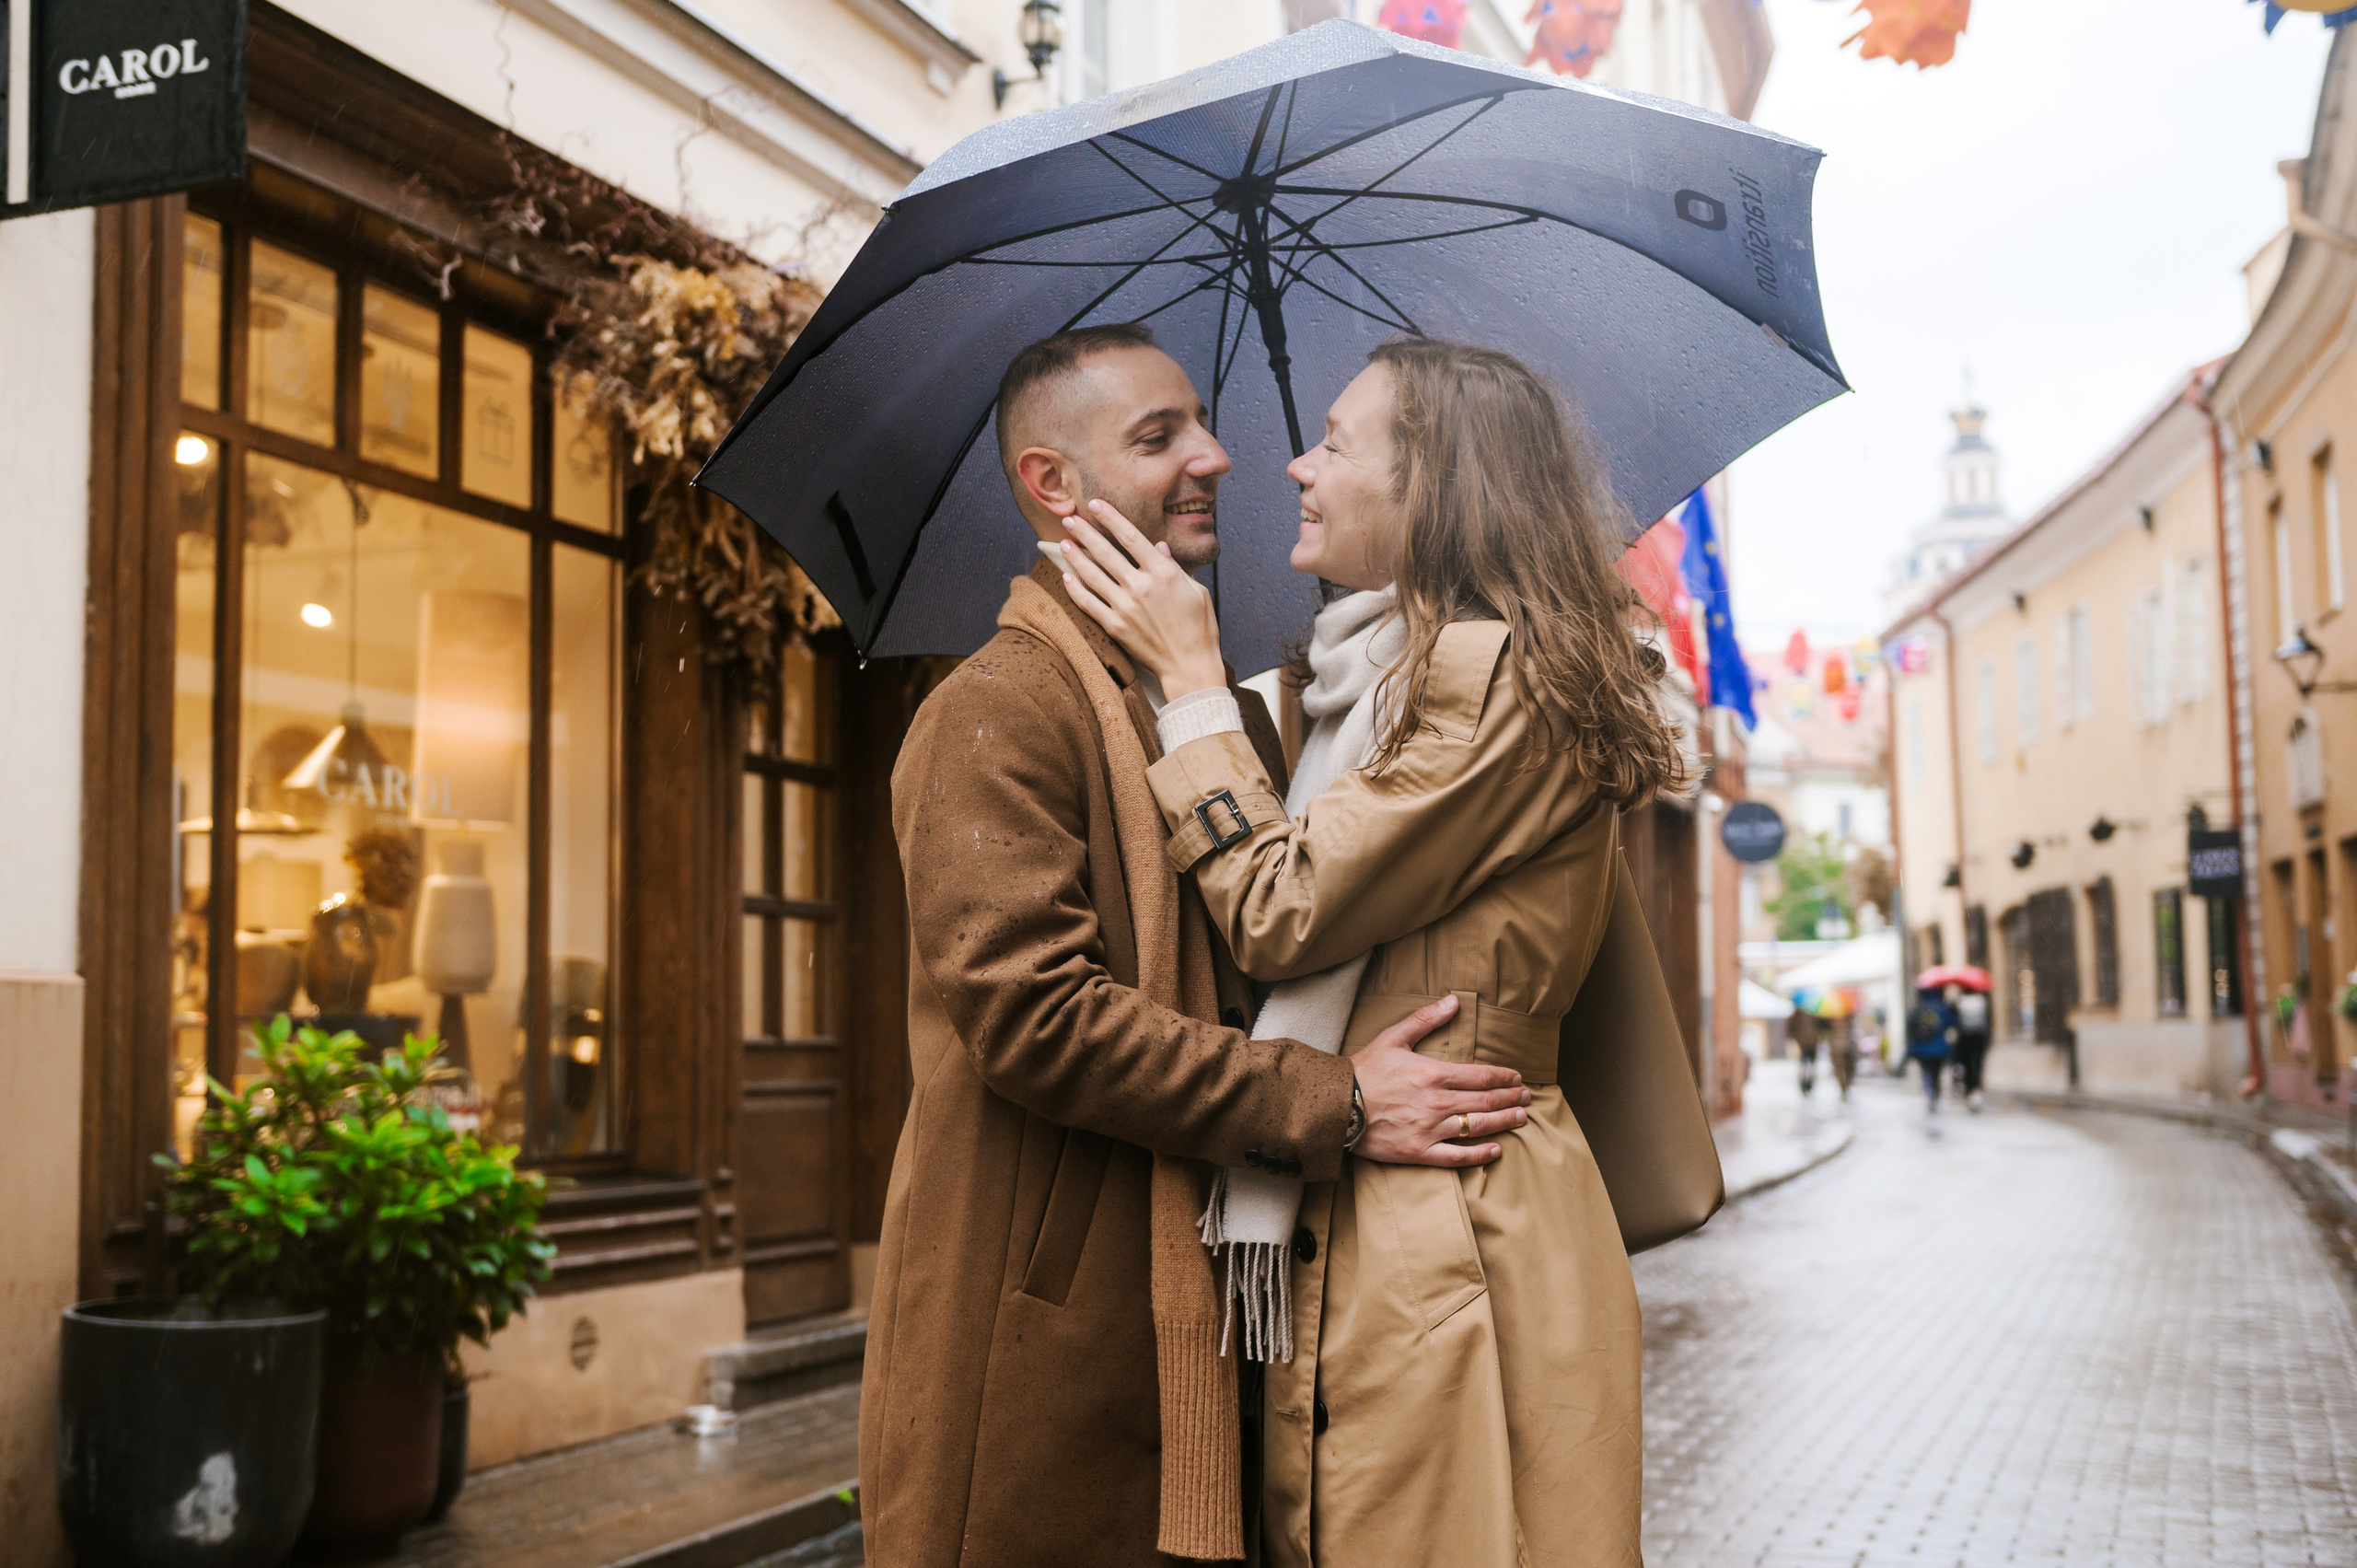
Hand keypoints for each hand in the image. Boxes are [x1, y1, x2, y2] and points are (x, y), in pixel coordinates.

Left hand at [1057, 501, 1227, 698]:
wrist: (1190, 665)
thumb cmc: (1199, 627)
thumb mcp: (1196, 590)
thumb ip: (1174, 567)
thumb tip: (1158, 546)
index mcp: (1163, 573)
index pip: (1131, 536)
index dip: (1110, 518)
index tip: (1096, 505)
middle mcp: (1141, 586)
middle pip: (1105, 552)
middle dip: (1085, 532)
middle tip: (1069, 518)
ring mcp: (1125, 607)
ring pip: (1092, 575)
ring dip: (1075, 557)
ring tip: (1063, 542)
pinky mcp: (1115, 626)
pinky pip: (1088, 603)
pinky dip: (1075, 588)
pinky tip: (1066, 576)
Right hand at [1348, 996, 1530, 1167]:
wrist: (1337, 1106)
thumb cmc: (1364, 1070)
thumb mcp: (1393, 1037)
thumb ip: (1426, 1019)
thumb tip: (1454, 1000)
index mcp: (1434, 1074)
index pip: (1481, 1076)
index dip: (1503, 1077)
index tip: (1517, 1078)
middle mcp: (1438, 1103)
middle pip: (1486, 1101)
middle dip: (1511, 1098)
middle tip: (1526, 1097)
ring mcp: (1430, 1129)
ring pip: (1477, 1127)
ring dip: (1504, 1122)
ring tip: (1521, 1118)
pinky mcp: (1420, 1151)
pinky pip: (1456, 1156)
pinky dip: (1479, 1155)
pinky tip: (1495, 1150)